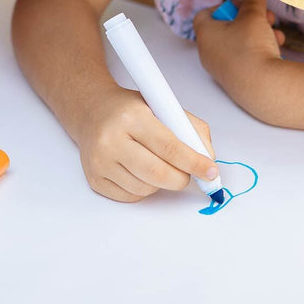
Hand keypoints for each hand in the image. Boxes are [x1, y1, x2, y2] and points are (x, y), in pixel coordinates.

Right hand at [72, 85, 217, 203]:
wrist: (92, 111)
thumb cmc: (131, 109)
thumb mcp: (162, 106)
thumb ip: (190, 129)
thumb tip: (208, 160)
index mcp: (131, 117)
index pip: (169, 147)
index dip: (194, 162)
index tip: (211, 172)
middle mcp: (111, 139)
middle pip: (157, 173)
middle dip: (181, 178)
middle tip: (188, 174)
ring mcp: (100, 162)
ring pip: (146, 189)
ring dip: (162, 183)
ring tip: (158, 164)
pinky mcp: (95, 179)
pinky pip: (131, 197)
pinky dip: (145, 188)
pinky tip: (141, 171)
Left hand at [194, 0, 281, 97]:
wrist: (262, 87)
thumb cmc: (250, 48)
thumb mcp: (254, 15)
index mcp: (205, 34)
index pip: (205, 14)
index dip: (224, 6)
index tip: (242, 5)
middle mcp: (208, 52)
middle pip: (225, 27)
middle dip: (248, 18)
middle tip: (264, 15)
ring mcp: (221, 68)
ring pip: (238, 43)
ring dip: (258, 33)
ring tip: (274, 32)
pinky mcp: (235, 79)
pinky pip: (244, 58)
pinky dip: (259, 50)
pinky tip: (276, 47)